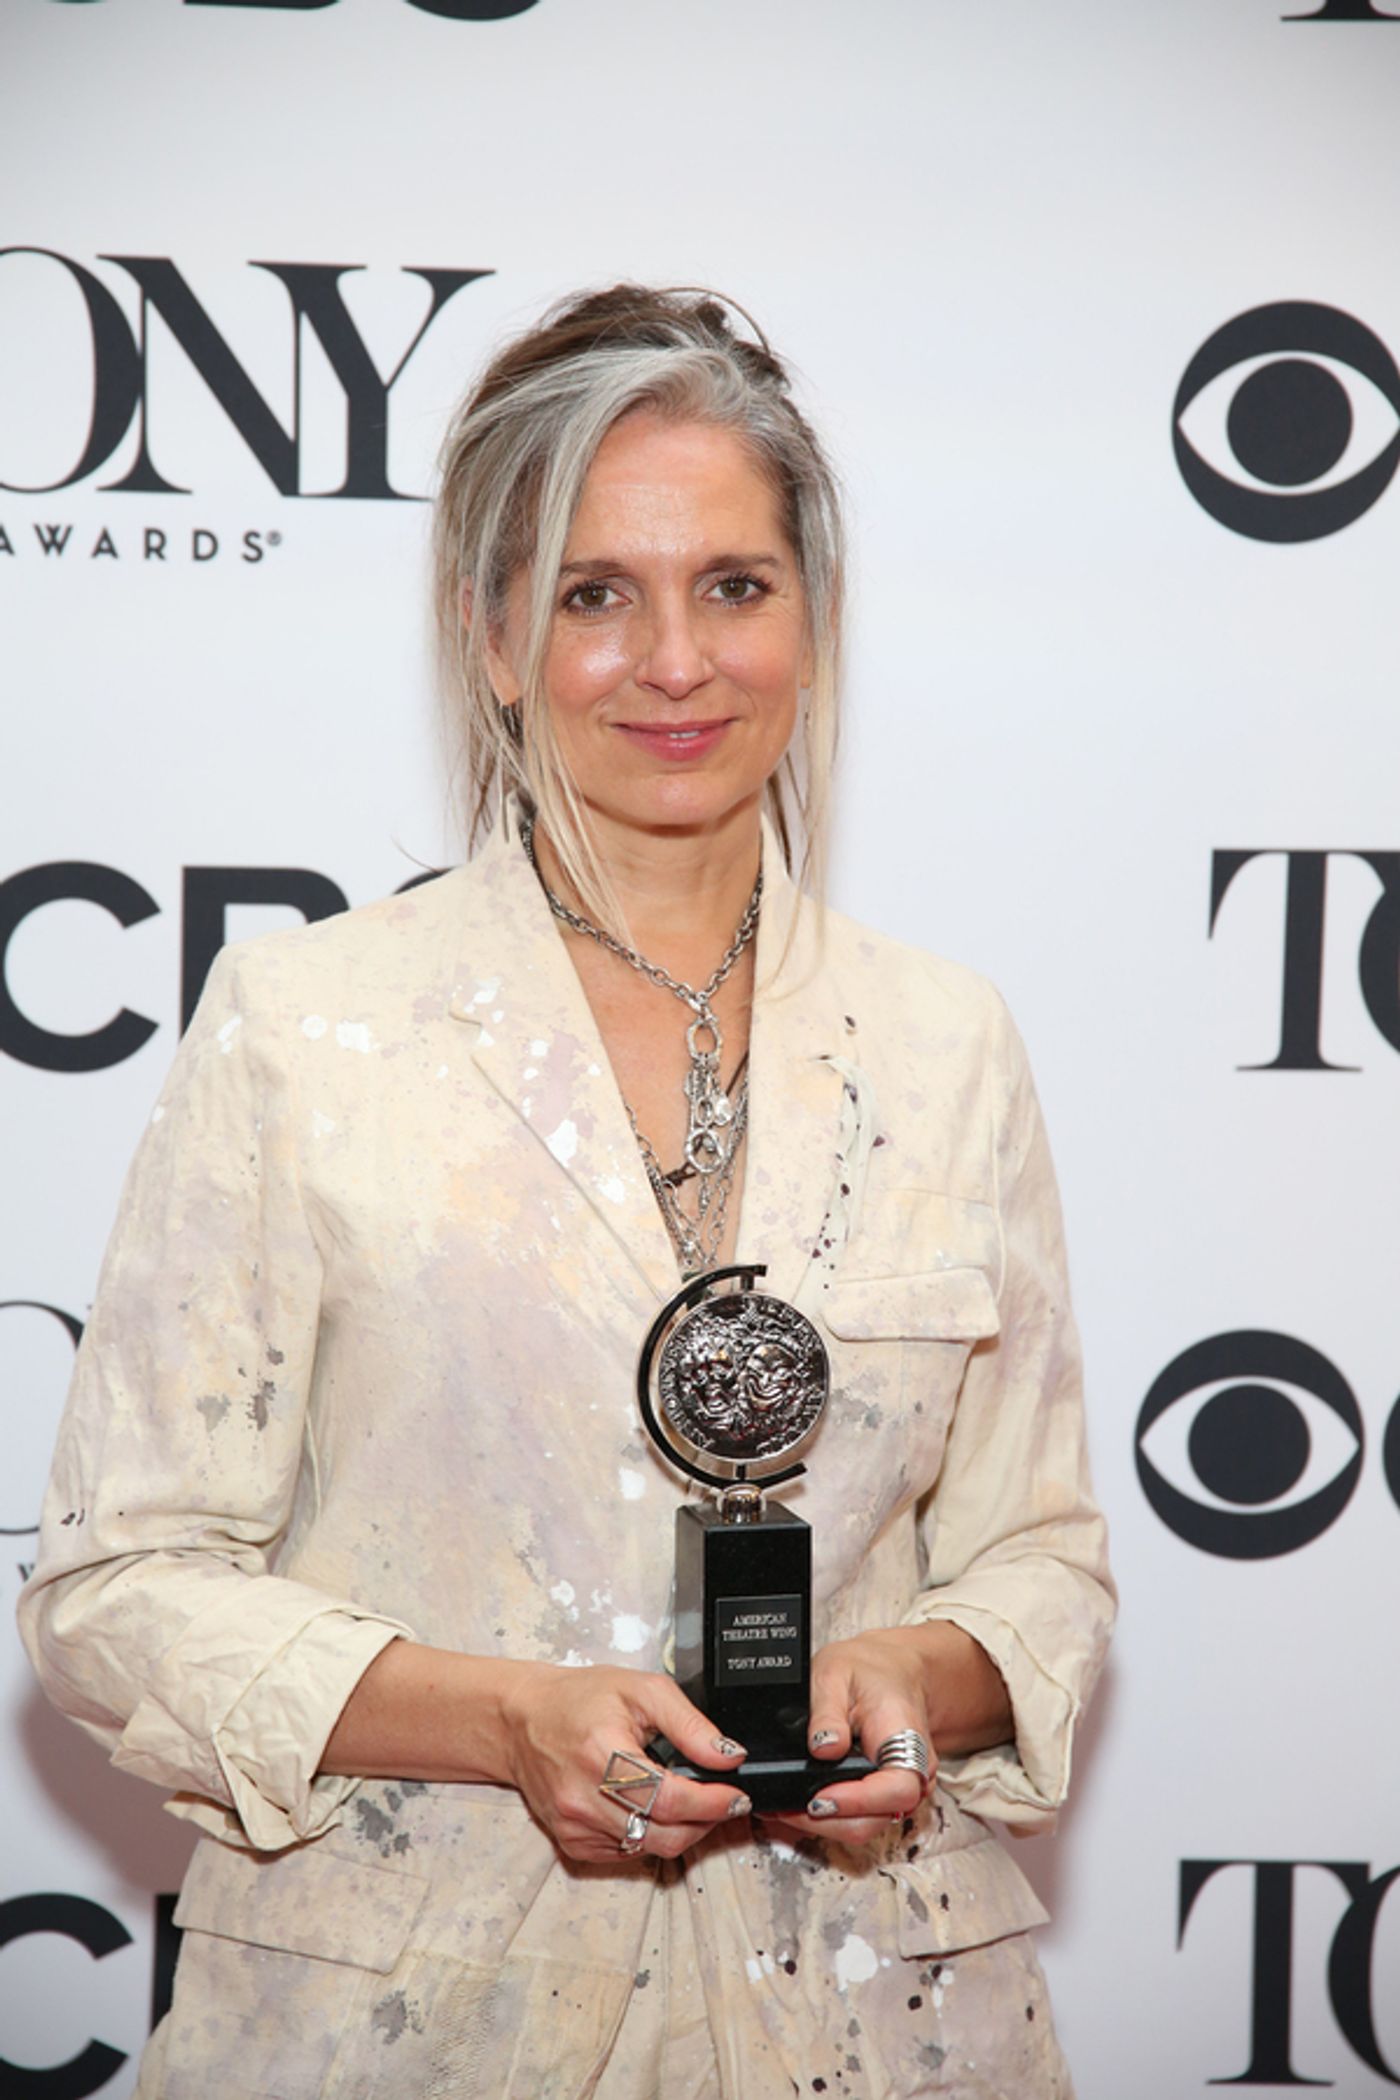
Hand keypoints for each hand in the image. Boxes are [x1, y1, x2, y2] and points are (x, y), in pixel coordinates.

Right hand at [500, 1662, 751, 1863]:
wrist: (522, 1720)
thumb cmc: (578, 1700)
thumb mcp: (641, 1690)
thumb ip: (689, 1724)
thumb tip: (728, 1755)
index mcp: (602, 1754)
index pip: (670, 1799)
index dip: (712, 1803)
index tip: (736, 1795)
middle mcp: (584, 1798)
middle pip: (664, 1834)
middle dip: (705, 1821)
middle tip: (722, 1801)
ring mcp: (575, 1826)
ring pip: (650, 1848)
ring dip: (681, 1830)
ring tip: (690, 1801)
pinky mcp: (572, 1842)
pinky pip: (626, 1851)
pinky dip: (649, 1835)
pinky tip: (650, 1807)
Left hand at [764, 1629, 935, 1847]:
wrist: (892, 1674)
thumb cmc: (869, 1672)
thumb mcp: (837, 1672)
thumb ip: (828, 1711)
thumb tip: (822, 1749)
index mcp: (907, 1737)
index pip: (896, 1788)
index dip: (856, 1801)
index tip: (818, 1798)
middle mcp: (913, 1772)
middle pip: (876, 1819)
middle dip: (828, 1820)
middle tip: (786, 1805)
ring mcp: (902, 1790)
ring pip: (865, 1826)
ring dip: (825, 1823)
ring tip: (787, 1805)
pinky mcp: (886, 1799)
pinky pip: (861, 1818)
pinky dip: (830, 1817)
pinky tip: (802, 1801)